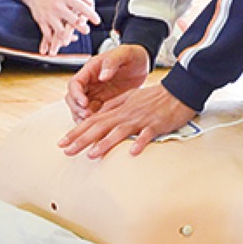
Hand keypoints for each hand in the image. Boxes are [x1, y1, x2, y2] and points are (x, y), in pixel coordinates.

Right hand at [20, 0, 100, 55]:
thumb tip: (92, 4)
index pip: (81, 6)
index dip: (90, 14)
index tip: (97, 21)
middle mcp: (58, 6)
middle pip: (71, 20)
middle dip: (80, 27)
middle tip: (87, 30)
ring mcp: (49, 15)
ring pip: (59, 31)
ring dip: (67, 37)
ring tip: (74, 37)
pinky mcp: (42, 22)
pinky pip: (49, 35)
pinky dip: (56, 40)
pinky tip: (64, 41)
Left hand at [58, 83, 194, 158]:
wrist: (180, 90)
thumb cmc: (156, 96)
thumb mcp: (132, 97)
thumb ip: (115, 105)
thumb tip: (99, 114)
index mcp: (120, 108)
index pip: (93, 120)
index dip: (77, 131)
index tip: (62, 142)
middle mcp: (127, 113)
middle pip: (101, 126)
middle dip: (82, 139)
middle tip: (66, 151)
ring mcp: (141, 119)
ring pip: (120, 131)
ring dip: (105, 142)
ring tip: (91, 154)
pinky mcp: (156, 124)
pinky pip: (147, 134)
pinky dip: (140, 142)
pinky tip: (132, 152)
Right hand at [65, 43, 149, 120]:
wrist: (143, 65)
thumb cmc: (132, 55)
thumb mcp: (124, 54)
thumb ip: (113, 62)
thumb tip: (102, 77)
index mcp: (91, 69)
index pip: (75, 83)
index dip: (76, 94)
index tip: (85, 103)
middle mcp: (89, 83)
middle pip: (72, 98)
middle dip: (77, 108)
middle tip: (88, 115)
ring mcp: (95, 94)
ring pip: (79, 108)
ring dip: (82, 116)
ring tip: (93, 122)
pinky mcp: (103, 103)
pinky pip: (92, 114)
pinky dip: (92, 121)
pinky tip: (99, 125)